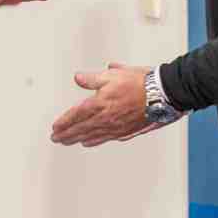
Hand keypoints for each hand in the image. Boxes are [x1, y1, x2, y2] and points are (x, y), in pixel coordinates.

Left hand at [50, 64, 173, 148]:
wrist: (162, 94)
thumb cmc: (139, 83)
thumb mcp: (112, 75)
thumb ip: (92, 79)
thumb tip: (78, 78)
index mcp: (100, 104)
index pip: (75, 115)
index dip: (64, 122)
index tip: (55, 127)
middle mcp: (106, 119)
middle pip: (81, 129)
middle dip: (66, 135)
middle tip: (56, 139)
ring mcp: (116, 127)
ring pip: (92, 136)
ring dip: (77, 139)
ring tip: (68, 142)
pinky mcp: (126, 131)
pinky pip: (106, 138)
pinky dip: (95, 141)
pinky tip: (90, 142)